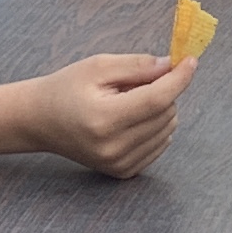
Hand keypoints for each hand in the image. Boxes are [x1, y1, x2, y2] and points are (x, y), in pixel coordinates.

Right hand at [13, 49, 194, 176]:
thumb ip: (138, 65)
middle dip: (163, 90)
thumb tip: (173, 65)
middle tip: (136, 81)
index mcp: (104, 118)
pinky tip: (131, 119)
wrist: (40, 121)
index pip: (157, 100)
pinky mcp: (123, 172)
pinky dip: (155, 127)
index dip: (179, 79)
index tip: (191, 61)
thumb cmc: (67, 88)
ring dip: (160, 109)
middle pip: (165, 113)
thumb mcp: (98, 66)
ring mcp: (118, 163)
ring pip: (167, 129)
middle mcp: (113, 146)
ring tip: (127, 102)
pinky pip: (160, 145)